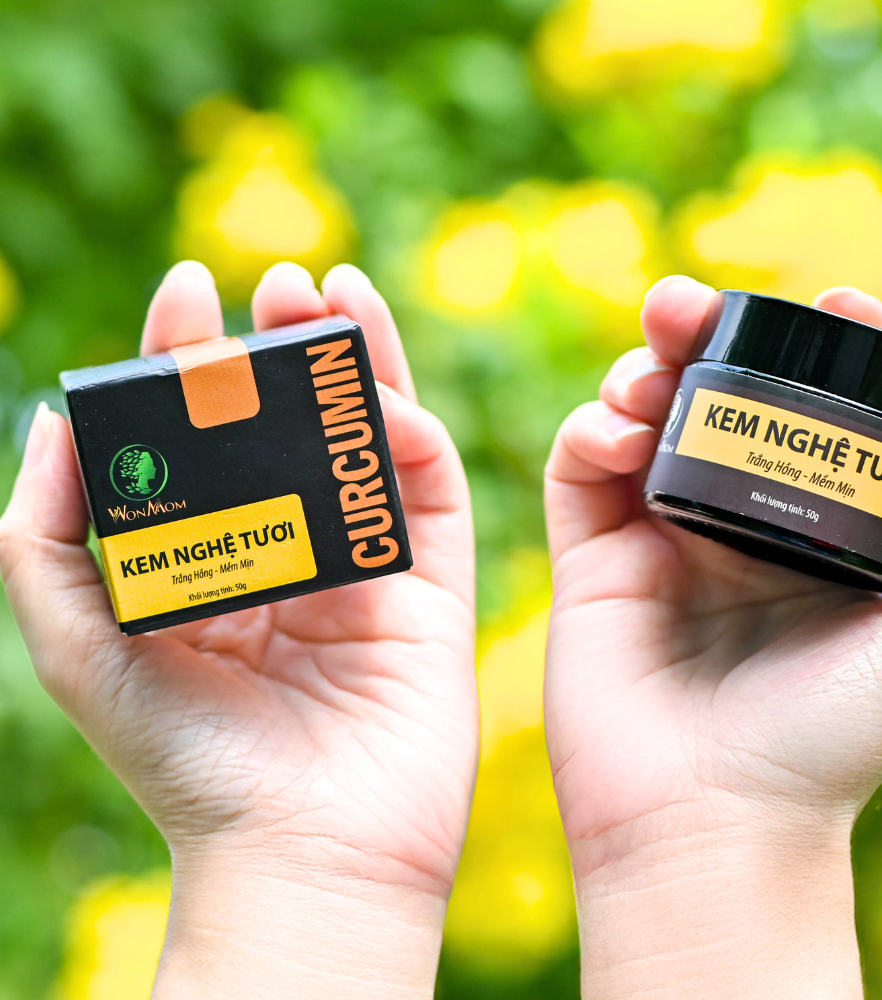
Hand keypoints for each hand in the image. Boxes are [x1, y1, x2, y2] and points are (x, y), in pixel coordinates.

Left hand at [0, 261, 477, 998]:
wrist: (302, 850)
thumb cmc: (187, 759)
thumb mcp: (81, 643)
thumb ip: (46, 534)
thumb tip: (58, 416)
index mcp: (215, 558)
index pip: (210, 438)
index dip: (196, 361)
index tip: (188, 290)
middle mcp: (293, 551)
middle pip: (296, 424)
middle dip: (286, 344)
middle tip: (278, 278)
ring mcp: (369, 565)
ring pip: (371, 439)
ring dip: (361, 360)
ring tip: (331, 292)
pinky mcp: (435, 584)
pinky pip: (432, 492)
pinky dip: (412, 434)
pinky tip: (384, 395)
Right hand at [543, 277, 881, 998]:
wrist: (709, 822)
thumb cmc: (830, 740)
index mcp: (812, 529)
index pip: (815, 412)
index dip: (823, 346)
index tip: (833, 300)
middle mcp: (736, 523)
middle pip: (715, 397)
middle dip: (701, 333)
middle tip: (683, 304)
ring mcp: (659, 536)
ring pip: (641, 417)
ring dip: (639, 373)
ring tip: (646, 375)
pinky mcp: (592, 558)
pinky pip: (578, 468)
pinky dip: (589, 430)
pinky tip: (613, 435)